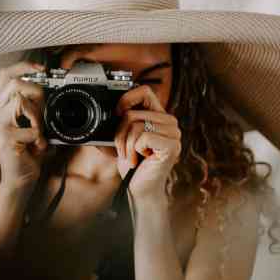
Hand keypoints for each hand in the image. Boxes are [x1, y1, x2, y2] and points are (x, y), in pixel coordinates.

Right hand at [0, 60, 48, 189]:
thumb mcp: (31, 124)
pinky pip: (31, 128)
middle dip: (36, 93)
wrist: (20, 179)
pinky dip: (41, 137)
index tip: (41, 68)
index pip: (5, 75)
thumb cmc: (27, 152)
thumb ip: (34, 106)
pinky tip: (38, 146)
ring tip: (39, 131)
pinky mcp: (5, 138)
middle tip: (43, 112)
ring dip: (38, 116)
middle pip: (14, 84)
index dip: (23, 66)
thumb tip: (48, 89)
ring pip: (21, 101)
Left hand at [113, 84, 181, 198]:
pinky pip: (143, 137)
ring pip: (135, 125)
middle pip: (133, 113)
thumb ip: (121, 120)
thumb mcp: (123, 137)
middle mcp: (170, 122)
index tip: (117, 115)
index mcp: (159, 116)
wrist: (139, 188)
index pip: (144, 91)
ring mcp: (174, 134)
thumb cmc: (133, 164)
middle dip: (120, 134)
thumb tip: (106, 110)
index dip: (126, 99)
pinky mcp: (172, 146)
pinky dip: (134, 150)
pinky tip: (140, 159)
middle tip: (125, 150)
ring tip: (132, 156)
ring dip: (126, 145)